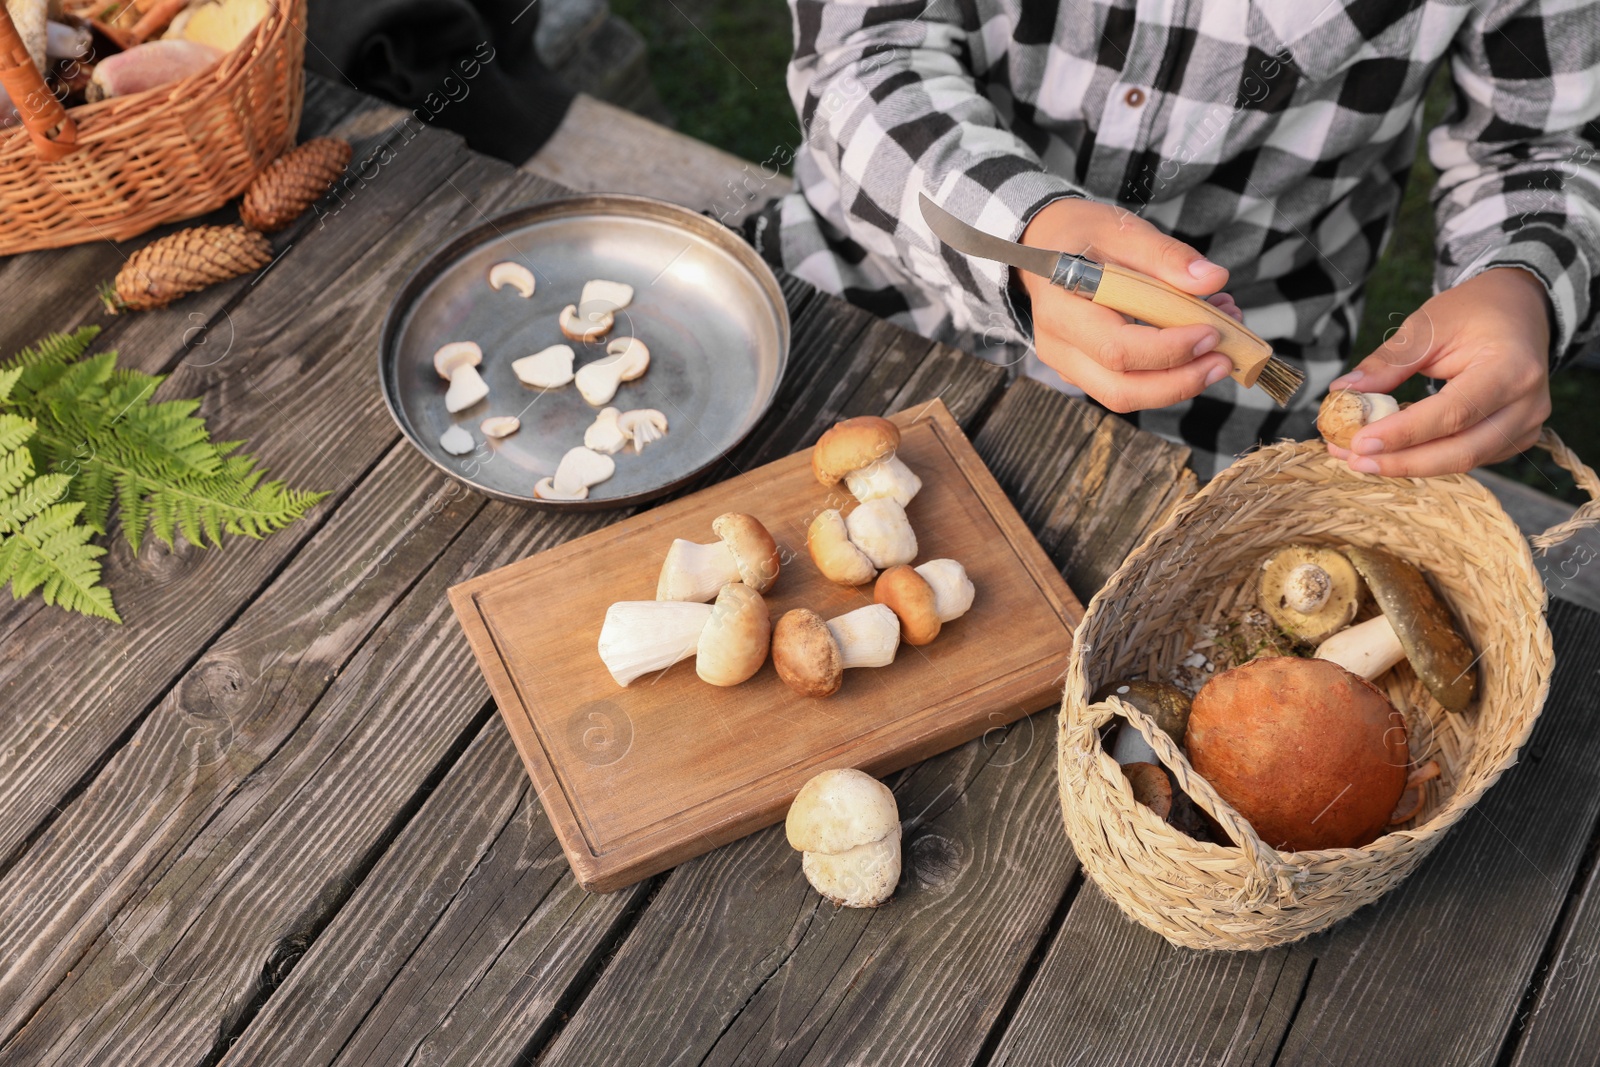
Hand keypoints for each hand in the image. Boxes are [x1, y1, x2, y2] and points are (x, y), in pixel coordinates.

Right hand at [1019, 198, 1236, 412]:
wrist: (1043, 244)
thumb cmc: (1080, 235)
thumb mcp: (1121, 229)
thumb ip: (1166, 255)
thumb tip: (1212, 279)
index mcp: (1061, 308)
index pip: (1117, 348)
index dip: (1169, 349)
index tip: (1212, 331)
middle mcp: (1058, 346)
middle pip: (1120, 389)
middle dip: (1179, 382)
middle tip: (1224, 360)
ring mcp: (1068, 364)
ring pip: (1125, 395)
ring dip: (1178, 382)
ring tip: (1219, 350)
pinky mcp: (1083, 370)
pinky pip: (1127, 385)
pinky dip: (1166, 374)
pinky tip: (1193, 344)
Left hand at [1325, 268, 1551, 476]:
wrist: (1518, 310)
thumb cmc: (1473, 312)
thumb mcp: (1428, 325)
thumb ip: (1389, 362)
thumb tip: (1344, 391)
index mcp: (1512, 369)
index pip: (1453, 413)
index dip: (1403, 433)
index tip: (1358, 442)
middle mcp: (1527, 404)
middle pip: (1460, 450)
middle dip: (1402, 461)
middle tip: (1353, 459)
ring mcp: (1525, 425)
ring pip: (1462, 460)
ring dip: (1408, 464)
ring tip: (1360, 459)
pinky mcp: (1514, 438)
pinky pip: (1467, 456)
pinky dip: (1426, 457)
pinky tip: (1390, 451)